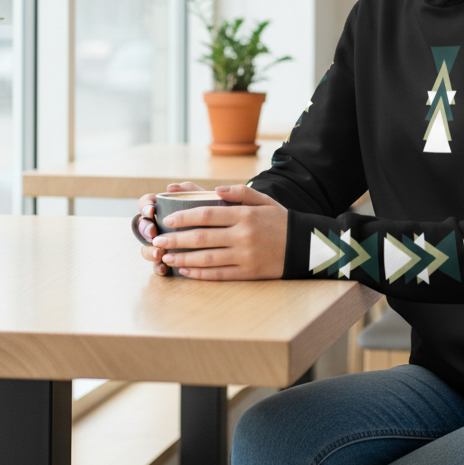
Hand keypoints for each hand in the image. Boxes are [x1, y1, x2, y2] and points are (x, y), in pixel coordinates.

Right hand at [136, 182, 206, 275]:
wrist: (227, 231)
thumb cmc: (214, 211)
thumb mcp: (204, 199)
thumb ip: (190, 190)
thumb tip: (170, 187)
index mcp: (164, 208)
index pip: (146, 203)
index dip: (145, 206)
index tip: (152, 211)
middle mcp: (160, 225)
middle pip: (143, 226)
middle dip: (145, 230)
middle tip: (153, 233)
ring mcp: (163, 243)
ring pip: (147, 247)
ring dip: (149, 251)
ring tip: (158, 253)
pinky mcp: (169, 258)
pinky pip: (158, 265)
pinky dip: (159, 267)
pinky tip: (164, 268)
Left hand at [150, 185, 287, 280]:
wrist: (305, 246)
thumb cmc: (280, 221)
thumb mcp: (264, 201)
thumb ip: (240, 192)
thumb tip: (217, 190)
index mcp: (245, 215)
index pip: (207, 214)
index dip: (185, 217)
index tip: (169, 219)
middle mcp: (243, 235)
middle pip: (202, 238)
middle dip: (176, 239)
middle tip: (158, 240)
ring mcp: (245, 256)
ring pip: (207, 258)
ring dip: (183, 258)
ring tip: (167, 256)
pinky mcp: (248, 273)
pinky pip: (219, 274)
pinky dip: (200, 273)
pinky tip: (186, 270)